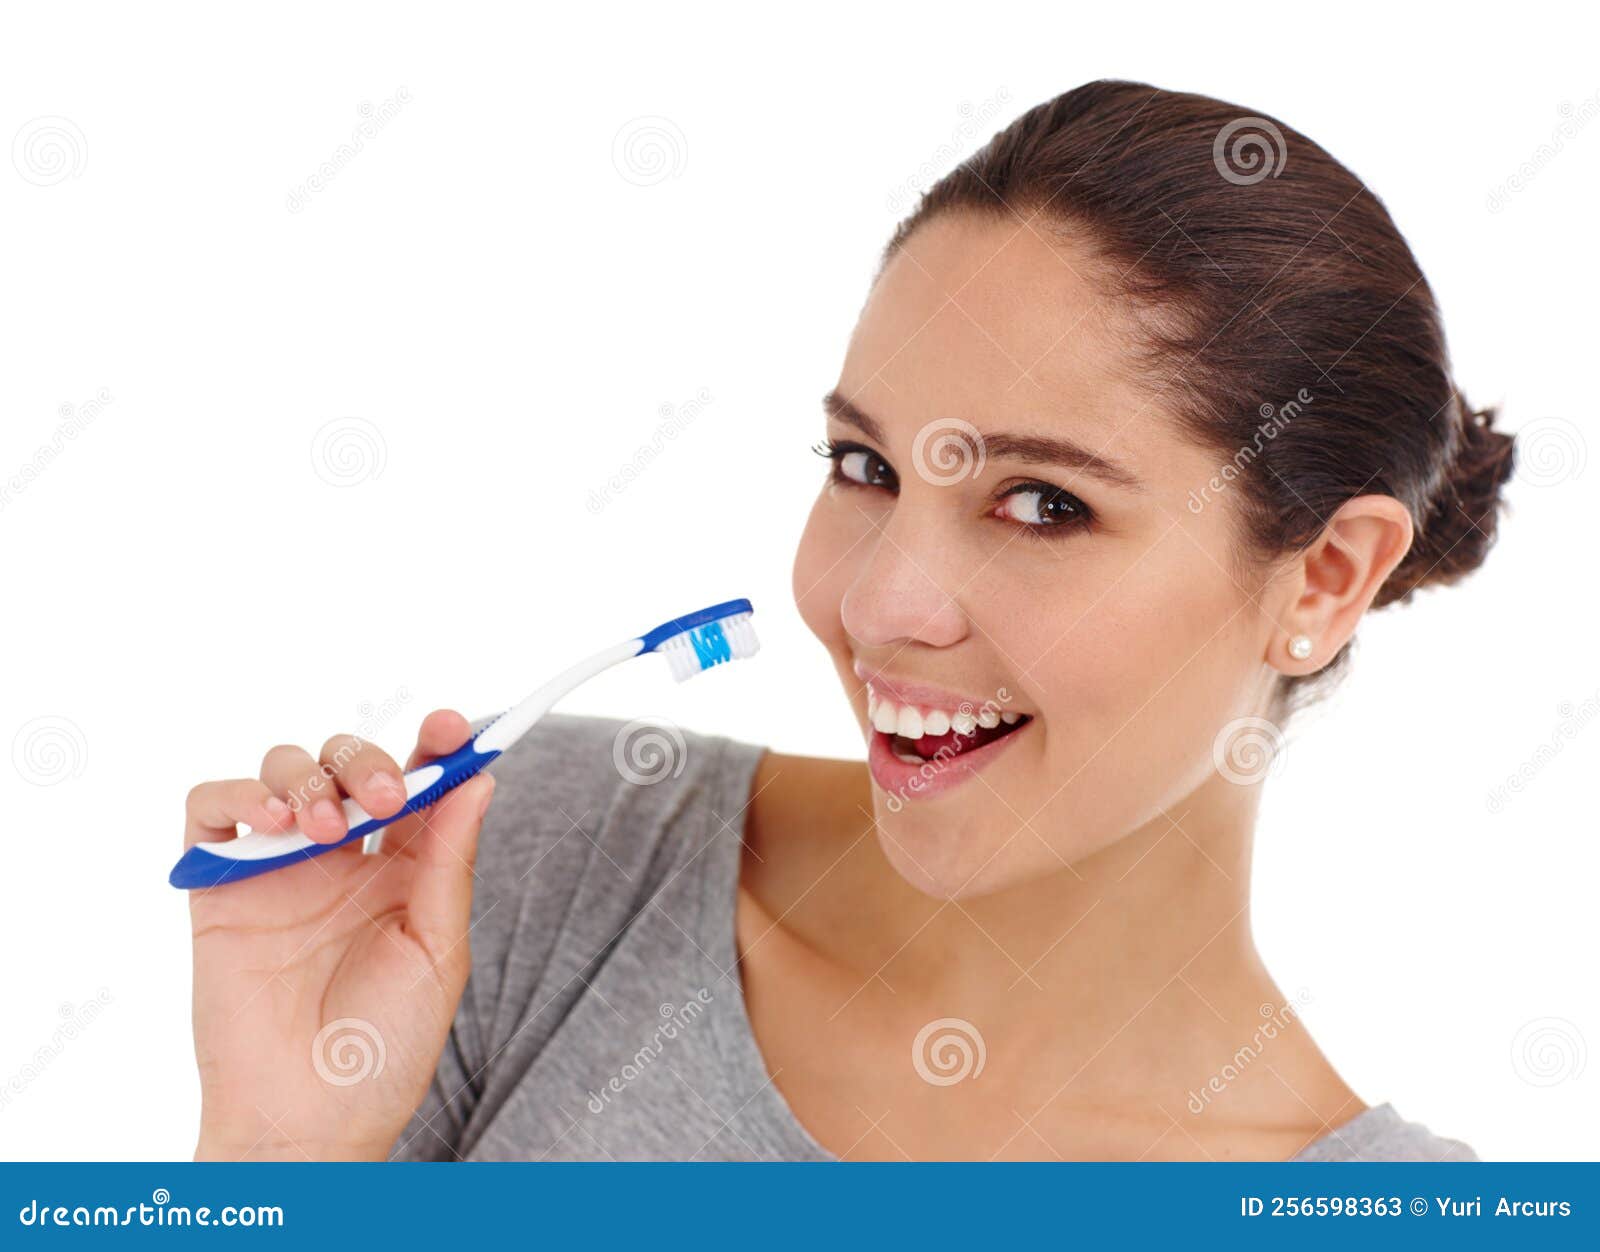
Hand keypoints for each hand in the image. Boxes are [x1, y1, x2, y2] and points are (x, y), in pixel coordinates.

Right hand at [184, 709, 492, 1159]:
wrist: (311, 1117)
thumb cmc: (384, 1047)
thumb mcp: (439, 950)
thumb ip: (450, 863)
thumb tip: (480, 780)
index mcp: (404, 869)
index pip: (418, 785)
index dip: (434, 747)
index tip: (452, 727)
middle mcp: (342, 859)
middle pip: (349, 765)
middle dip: (368, 763)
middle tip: (384, 800)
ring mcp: (279, 868)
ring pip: (284, 770)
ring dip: (307, 779)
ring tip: (325, 830)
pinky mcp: (219, 888)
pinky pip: (211, 810)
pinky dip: (236, 794)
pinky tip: (269, 822)